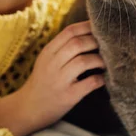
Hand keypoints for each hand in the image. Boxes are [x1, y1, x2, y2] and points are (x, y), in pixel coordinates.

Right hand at [0, 21, 104, 135]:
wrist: (28, 108)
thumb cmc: (42, 81)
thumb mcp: (46, 60)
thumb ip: (62, 47)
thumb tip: (88, 33)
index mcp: (48, 52)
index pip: (69, 32)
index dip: (87, 27)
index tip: (99, 27)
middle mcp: (52, 64)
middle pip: (77, 44)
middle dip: (95, 42)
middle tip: (106, 46)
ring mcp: (59, 80)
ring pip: (83, 61)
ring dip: (99, 60)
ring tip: (105, 63)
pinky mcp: (68, 96)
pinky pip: (89, 83)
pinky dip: (100, 79)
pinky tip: (103, 79)